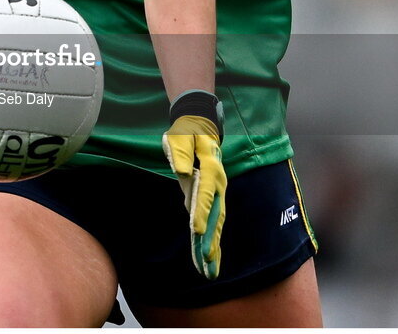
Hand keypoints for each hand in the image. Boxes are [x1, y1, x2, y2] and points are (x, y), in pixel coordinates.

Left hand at [162, 114, 225, 278]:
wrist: (201, 127)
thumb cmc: (187, 133)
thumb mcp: (180, 136)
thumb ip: (180, 152)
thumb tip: (180, 171)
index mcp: (210, 167)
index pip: (205, 192)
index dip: (201, 211)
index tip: (196, 230)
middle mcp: (217, 183)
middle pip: (216, 213)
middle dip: (211, 237)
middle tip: (206, 259)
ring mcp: (217, 192)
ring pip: (217, 222)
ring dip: (214, 245)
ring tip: (210, 269)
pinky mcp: (213, 198)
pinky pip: (214, 221)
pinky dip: (212, 240)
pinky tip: (208, 258)